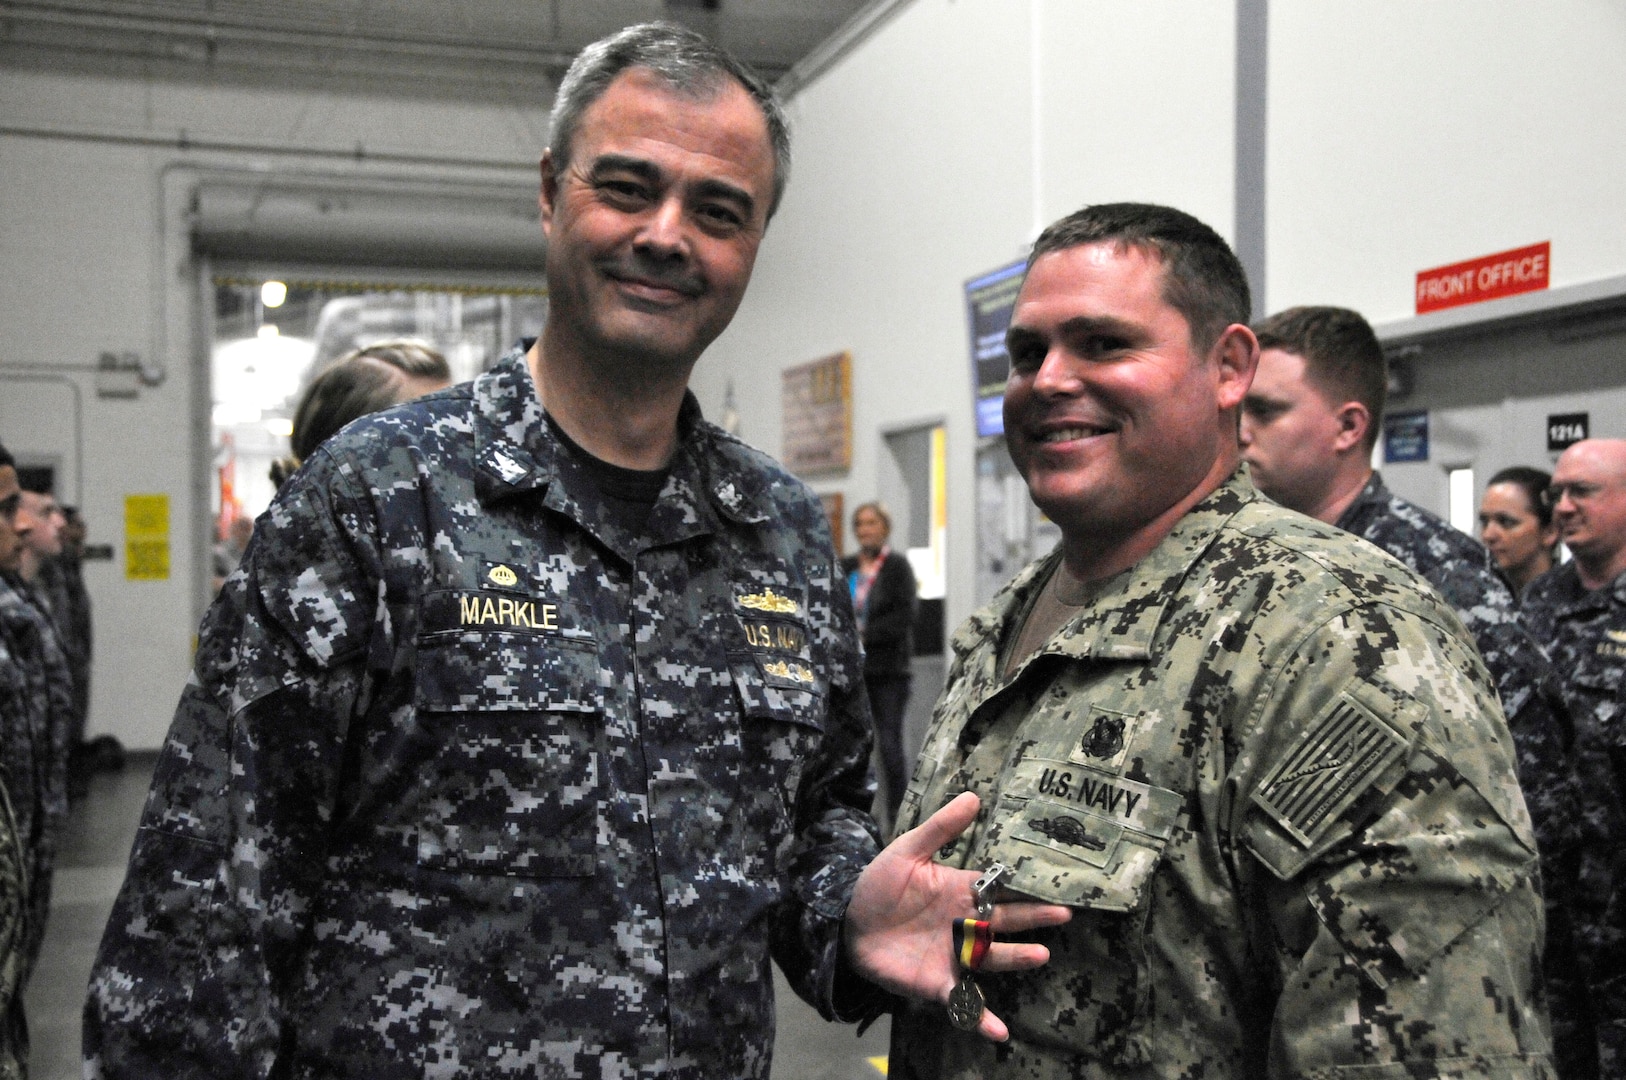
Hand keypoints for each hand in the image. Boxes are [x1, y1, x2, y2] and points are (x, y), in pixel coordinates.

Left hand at [842, 791, 1070, 1040]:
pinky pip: (963, 1002)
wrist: (845, 923)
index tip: (1056, 884)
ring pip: (992, 958)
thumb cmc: (878, 886)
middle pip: (1004, 922)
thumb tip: (973, 796)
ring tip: (1039, 956)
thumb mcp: (908, 851)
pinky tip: (999, 1031)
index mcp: (961, 892)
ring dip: (1015, 959)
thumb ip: (940, 829)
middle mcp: (965, 925)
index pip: (999, 889)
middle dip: (1034, 920)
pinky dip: (980, 1018)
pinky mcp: (938, 984)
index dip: (1025, 888)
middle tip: (1064, 915)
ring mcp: (954, 956)